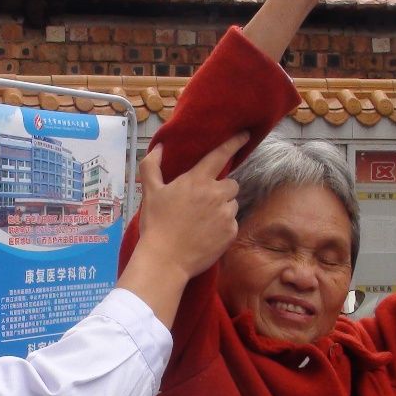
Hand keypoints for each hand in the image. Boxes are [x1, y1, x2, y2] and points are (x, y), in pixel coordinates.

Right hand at [135, 135, 245, 278]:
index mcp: (197, 180)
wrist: (165, 260)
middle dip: (222, 190)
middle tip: (205, 202)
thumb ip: (151, 165)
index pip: (221, 155)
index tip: (245, 135)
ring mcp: (225, 214)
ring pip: (233, 204)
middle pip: (232, 184)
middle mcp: (216, 194)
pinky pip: (233, 223)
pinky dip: (223, 227)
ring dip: (223, 208)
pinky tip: (207, 234)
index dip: (234, 142)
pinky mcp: (231, 232)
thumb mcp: (150, 192)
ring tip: (203, 221)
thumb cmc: (156, 225)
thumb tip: (158, 147)